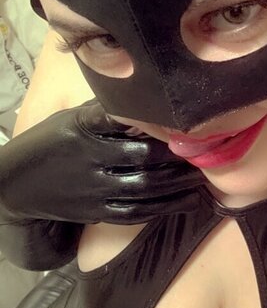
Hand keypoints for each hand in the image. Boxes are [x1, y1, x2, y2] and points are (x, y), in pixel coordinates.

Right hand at [0, 100, 204, 224]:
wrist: (18, 188)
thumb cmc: (54, 143)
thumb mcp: (72, 118)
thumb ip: (106, 111)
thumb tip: (149, 94)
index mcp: (82, 129)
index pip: (121, 120)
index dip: (153, 120)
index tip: (182, 116)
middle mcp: (89, 159)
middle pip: (142, 157)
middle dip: (177, 155)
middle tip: (207, 149)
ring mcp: (94, 189)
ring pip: (144, 188)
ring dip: (179, 184)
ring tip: (204, 176)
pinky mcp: (97, 212)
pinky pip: (136, 213)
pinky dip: (165, 207)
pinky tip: (187, 201)